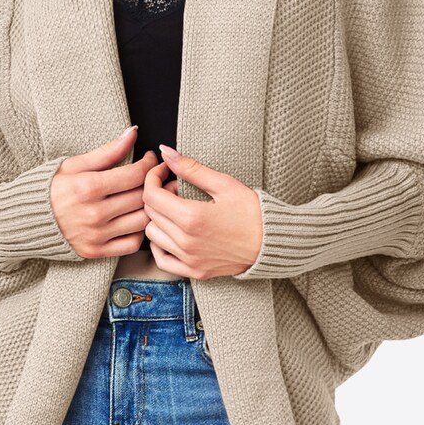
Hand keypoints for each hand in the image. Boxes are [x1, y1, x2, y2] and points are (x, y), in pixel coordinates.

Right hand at [49, 126, 163, 258]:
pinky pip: (132, 244)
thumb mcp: (75, 164)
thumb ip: (108, 151)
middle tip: (157, 175)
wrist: (25, 219)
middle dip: (155, 183)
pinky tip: (135, 218)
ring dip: (150, 207)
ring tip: (149, 196)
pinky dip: (140, 231)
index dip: (149, 164)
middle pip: (142, 197)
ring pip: (142, 221)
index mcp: (88, 187)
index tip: (149, 159)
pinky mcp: (96, 251)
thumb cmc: (52, 188)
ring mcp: (96, 235)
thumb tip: (133, 133)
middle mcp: (94, 214)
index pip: (135, 174)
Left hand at [141, 144, 263, 278]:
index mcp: (192, 218)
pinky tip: (172, 233)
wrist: (273, 242)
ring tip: (178, 209)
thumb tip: (165, 152)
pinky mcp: (194, 271)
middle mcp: (186, 242)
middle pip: (150, 213)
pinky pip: (161, 260)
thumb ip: (191, 168)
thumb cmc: (253, 212)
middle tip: (176, 188)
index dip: (152, 178)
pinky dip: (159, 245)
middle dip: (157, 195)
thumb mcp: (223, 184)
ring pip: (152, 236)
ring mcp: (189, 259)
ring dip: (158, 218)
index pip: (151, 195)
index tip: (162, 171)